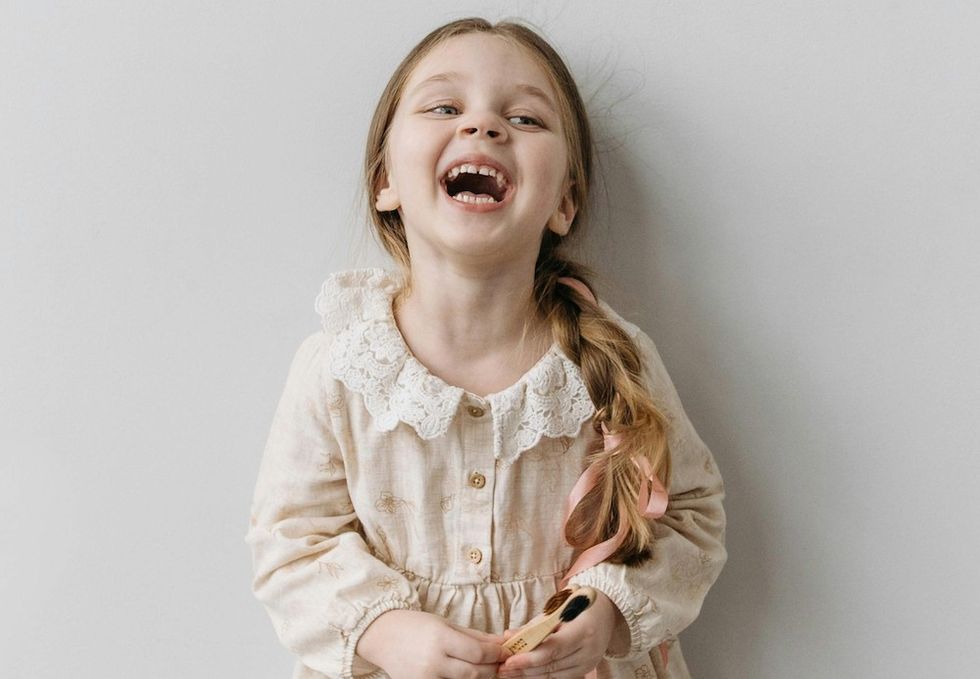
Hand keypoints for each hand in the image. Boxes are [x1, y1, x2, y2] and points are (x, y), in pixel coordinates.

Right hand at [356, 609, 510, 678]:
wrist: (382, 636)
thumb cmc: (415, 625)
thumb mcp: (446, 624)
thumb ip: (474, 636)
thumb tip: (501, 644)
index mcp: (440, 639)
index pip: (478, 653)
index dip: (496, 654)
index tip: (506, 651)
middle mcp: (432, 662)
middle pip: (474, 674)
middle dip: (492, 669)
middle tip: (500, 663)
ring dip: (479, 678)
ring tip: (484, 669)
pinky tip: (464, 674)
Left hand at [496, 591, 625, 677]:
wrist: (607, 611)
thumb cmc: (579, 605)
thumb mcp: (557, 608)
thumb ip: (533, 625)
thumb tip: (509, 636)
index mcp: (582, 630)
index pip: (553, 649)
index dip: (529, 658)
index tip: (509, 661)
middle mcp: (588, 650)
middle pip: (551, 665)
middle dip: (524, 670)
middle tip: (502, 670)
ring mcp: (588, 663)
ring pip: (554, 675)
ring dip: (530, 676)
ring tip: (509, 674)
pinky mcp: (586, 669)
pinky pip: (560, 677)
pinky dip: (541, 676)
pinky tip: (526, 675)